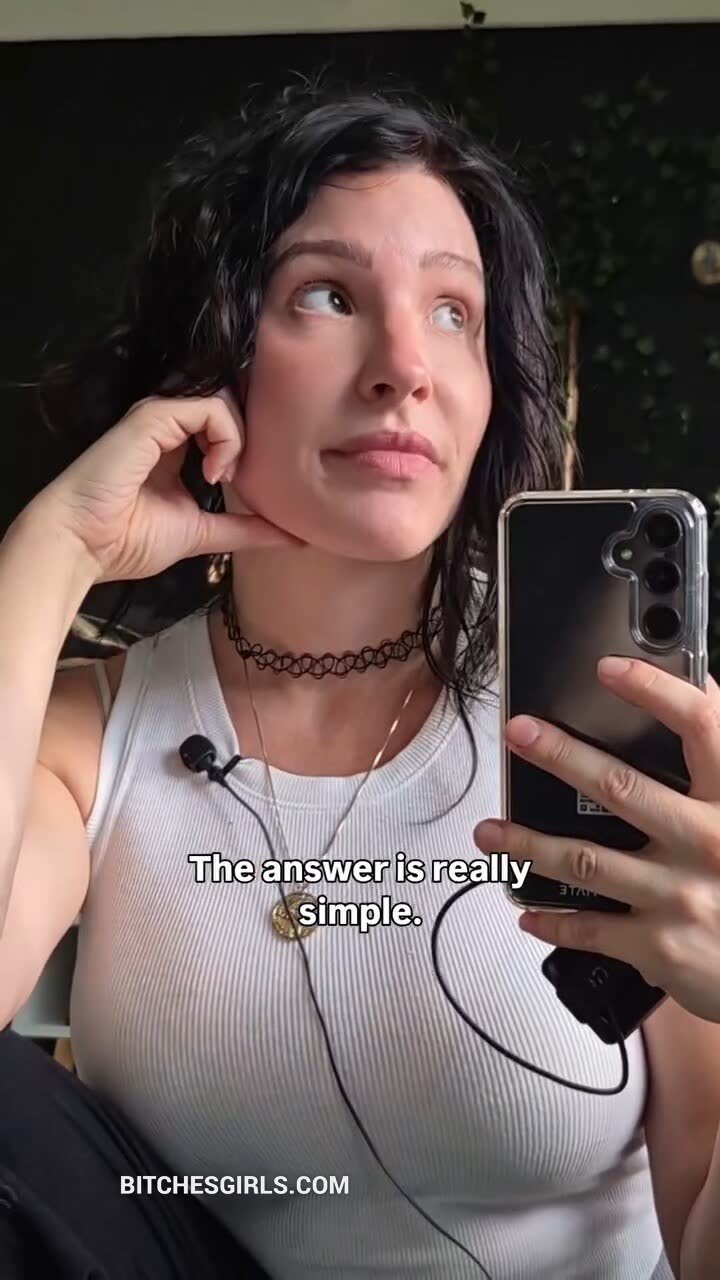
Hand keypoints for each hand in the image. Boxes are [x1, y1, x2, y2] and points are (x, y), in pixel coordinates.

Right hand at [37, 387, 302, 583]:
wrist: (83, 545)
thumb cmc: (129, 541)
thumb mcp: (203, 533)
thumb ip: (245, 530)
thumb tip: (296, 538)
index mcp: (177, 447)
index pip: (227, 425)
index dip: (251, 446)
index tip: (250, 485)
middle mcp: (170, 426)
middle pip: (232, 407)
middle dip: (253, 441)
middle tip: (242, 481)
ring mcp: (162, 417)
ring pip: (227, 403)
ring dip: (239, 442)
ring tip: (223, 478)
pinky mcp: (156, 415)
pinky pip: (213, 407)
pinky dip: (227, 439)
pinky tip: (214, 472)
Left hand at [474, 657, 719, 1023]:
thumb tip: (697, 698)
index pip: (701, 726)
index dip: (654, 690)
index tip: (610, 668)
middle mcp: (708, 843)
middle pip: (621, 787)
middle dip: (560, 755)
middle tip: (519, 733)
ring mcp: (681, 896)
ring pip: (585, 860)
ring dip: (527, 844)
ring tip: (489, 833)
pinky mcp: (661, 947)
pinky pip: (590, 929)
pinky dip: (551, 921)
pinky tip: (527, 911)